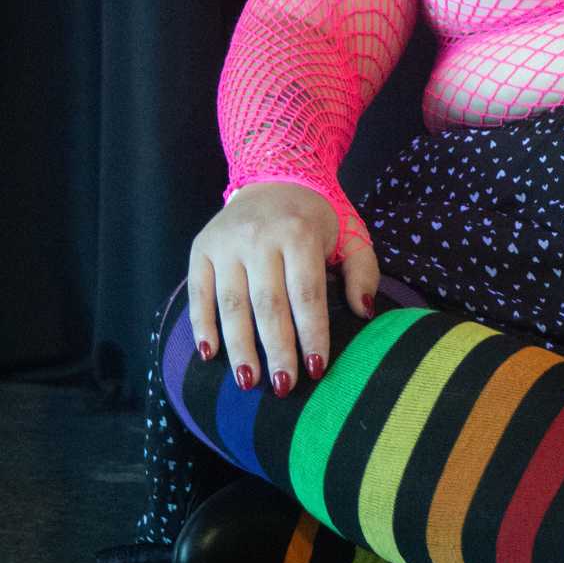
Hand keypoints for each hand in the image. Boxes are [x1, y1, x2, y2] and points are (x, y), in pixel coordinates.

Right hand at [187, 183, 381, 395]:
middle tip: (283, 386)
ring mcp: (226, 243)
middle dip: (276, 350)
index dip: (312, 334)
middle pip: (268, 305)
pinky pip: (199, 293)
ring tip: (248, 382)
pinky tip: (211, 356)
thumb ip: (363, 272)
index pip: (307, 294)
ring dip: (239, 347)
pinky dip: (202, 326)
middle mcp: (259, 237)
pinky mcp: (201, 248)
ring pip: (232, 304)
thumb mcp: (351, 235)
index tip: (317, 370)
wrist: (274, 176)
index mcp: (299, 233)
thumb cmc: (317, 218)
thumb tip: (364, 312)